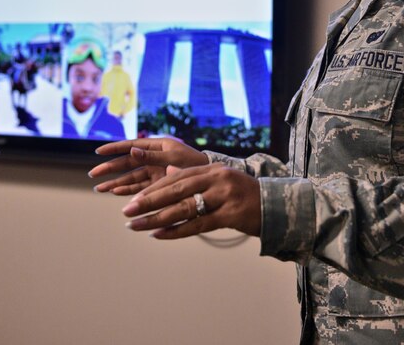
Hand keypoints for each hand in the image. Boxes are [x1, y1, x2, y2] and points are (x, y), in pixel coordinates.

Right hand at [88, 137, 208, 194]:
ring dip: (116, 182)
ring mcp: (157, 172)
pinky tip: (116, 193)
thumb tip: (131, 150)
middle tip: (94, 175)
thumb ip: (152, 156)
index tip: (98, 152)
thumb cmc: (195, 163)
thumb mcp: (174, 158)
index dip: (114, 149)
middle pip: (127, 163)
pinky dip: (128, 190)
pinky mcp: (160, 184)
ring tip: (100, 188)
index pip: (131, 146)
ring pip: (131, 177)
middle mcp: (155, 158)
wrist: (213, 177)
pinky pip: (140, 186)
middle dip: (110, 169)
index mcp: (158, 146)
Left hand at [121, 163, 260, 238]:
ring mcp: (224, 196)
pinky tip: (158, 235)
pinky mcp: (231, 215)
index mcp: (211, 168)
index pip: (175, 176)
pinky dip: (176, 230)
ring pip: (183, 208)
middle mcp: (216, 179)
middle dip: (148, 201)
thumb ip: (194, 178)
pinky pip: (197, 225)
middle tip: (127, 211)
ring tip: (136, 225)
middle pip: (175, 190)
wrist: (276, 205)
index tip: (133, 198)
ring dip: (156, 218)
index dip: (153, 187)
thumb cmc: (242, 195)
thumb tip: (168, 173)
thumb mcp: (218, 182)